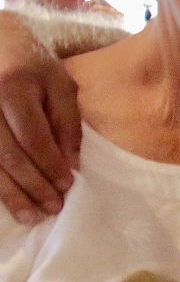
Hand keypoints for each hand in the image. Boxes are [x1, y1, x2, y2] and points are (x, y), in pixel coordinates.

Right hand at [0, 14, 79, 223]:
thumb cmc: (30, 65)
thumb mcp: (59, 84)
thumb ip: (67, 122)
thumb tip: (70, 164)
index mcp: (11, 87)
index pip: (32, 137)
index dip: (50, 166)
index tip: (67, 186)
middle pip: (7, 155)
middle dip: (32, 186)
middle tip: (53, 208)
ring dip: (10, 194)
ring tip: (32, 216)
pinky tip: (8, 202)